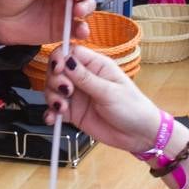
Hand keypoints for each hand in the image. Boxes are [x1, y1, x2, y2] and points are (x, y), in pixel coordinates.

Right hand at [42, 44, 161, 152]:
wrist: (138, 135)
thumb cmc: (132, 108)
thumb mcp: (109, 92)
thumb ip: (86, 78)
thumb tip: (67, 61)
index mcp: (96, 65)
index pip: (71, 52)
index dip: (60, 58)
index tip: (58, 69)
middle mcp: (83, 78)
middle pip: (57, 69)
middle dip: (55, 79)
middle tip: (66, 91)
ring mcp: (77, 95)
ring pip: (53, 89)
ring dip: (52, 96)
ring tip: (61, 107)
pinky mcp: (73, 113)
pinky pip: (55, 110)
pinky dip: (50, 113)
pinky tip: (53, 118)